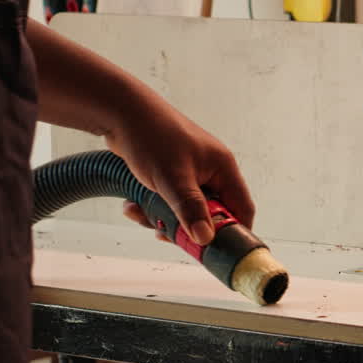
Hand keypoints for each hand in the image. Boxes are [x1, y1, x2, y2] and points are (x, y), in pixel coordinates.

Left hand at [105, 101, 254, 245]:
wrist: (121, 112)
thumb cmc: (152, 137)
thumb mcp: (173, 179)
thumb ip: (191, 210)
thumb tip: (206, 239)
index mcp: (223, 168)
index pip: (241, 208)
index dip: (234, 232)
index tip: (216, 250)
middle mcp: (211, 170)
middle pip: (211, 213)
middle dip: (187, 226)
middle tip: (167, 235)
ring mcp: (191, 172)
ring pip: (186, 209)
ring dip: (164, 218)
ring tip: (142, 214)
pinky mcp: (171, 173)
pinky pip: (169, 200)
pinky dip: (152, 207)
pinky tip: (133, 204)